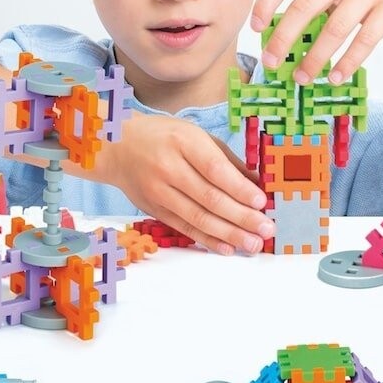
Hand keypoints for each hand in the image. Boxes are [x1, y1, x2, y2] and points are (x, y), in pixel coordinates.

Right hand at [91, 115, 273, 255]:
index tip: (262, 202)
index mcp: (183, 142)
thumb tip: (256, 182)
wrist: (115, 147)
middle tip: (266, 228)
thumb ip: (225, 158)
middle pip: (209, 198)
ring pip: (197, 217)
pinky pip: (183, 227)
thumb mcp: (194, 135)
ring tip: (253, 243)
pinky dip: (207, 240)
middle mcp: (168, 167)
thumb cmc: (161, 137)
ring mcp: (158, 191)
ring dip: (229, 234)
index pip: (215, 169)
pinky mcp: (154, 209)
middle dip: (242, 217)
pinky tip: (227, 248)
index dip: (240, 189)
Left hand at [251, 0, 382, 85]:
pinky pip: (365, 39)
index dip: (266, 2)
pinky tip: (335, 77)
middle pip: (305, 5)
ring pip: (335, 27)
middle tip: (271, 63)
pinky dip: (348, 62)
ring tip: (302, 78)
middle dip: (283, 38)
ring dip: (315, 57)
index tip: (255, 28)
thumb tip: (277, 36)